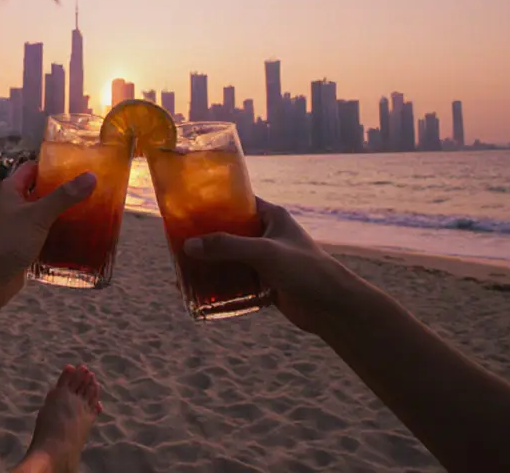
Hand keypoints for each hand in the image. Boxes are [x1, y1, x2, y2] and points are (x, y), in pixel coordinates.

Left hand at [0, 162, 96, 314]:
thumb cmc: (4, 240)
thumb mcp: (36, 215)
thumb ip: (63, 197)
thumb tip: (91, 176)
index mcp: (10, 191)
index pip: (32, 169)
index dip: (53, 165)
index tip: (79, 166)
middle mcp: (12, 208)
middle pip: (40, 195)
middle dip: (63, 194)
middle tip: (93, 192)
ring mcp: (16, 231)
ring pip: (43, 220)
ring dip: (62, 218)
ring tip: (93, 215)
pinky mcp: (21, 252)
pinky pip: (42, 241)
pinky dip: (57, 241)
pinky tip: (79, 242)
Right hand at [184, 198, 364, 335]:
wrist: (332, 307)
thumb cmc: (305, 270)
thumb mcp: (264, 252)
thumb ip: (228, 246)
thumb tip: (188, 246)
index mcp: (272, 216)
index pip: (238, 202)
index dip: (214, 203)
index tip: (187, 208)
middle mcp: (267, 235)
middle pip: (229, 231)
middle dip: (206, 237)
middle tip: (178, 241)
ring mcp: (266, 260)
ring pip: (231, 257)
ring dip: (210, 263)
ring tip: (182, 267)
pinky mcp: (265, 283)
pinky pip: (236, 279)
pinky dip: (220, 283)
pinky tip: (200, 290)